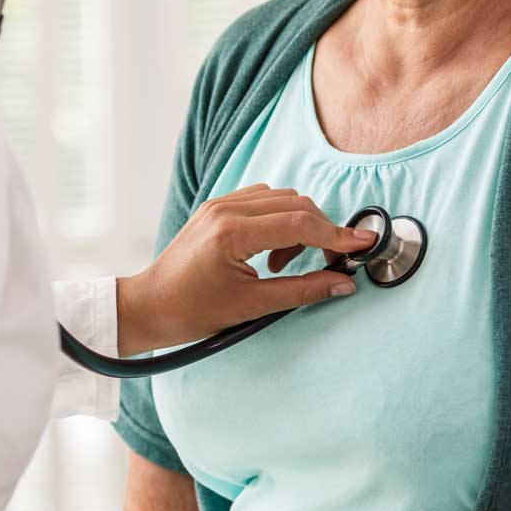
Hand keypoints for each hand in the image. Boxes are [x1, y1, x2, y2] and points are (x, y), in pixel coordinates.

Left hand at [115, 185, 378, 354]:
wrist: (147, 307)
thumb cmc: (191, 312)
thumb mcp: (252, 306)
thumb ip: (303, 290)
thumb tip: (343, 283)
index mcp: (232, 233)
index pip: (299, 223)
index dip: (336, 234)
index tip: (363, 244)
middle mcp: (226, 209)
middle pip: (296, 204)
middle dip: (321, 230)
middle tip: (331, 262)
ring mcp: (220, 204)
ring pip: (282, 198)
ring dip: (299, 225)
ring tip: (286, 264)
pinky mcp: (217, 207)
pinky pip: (263, 200)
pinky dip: (280, 220)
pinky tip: (272, 251)